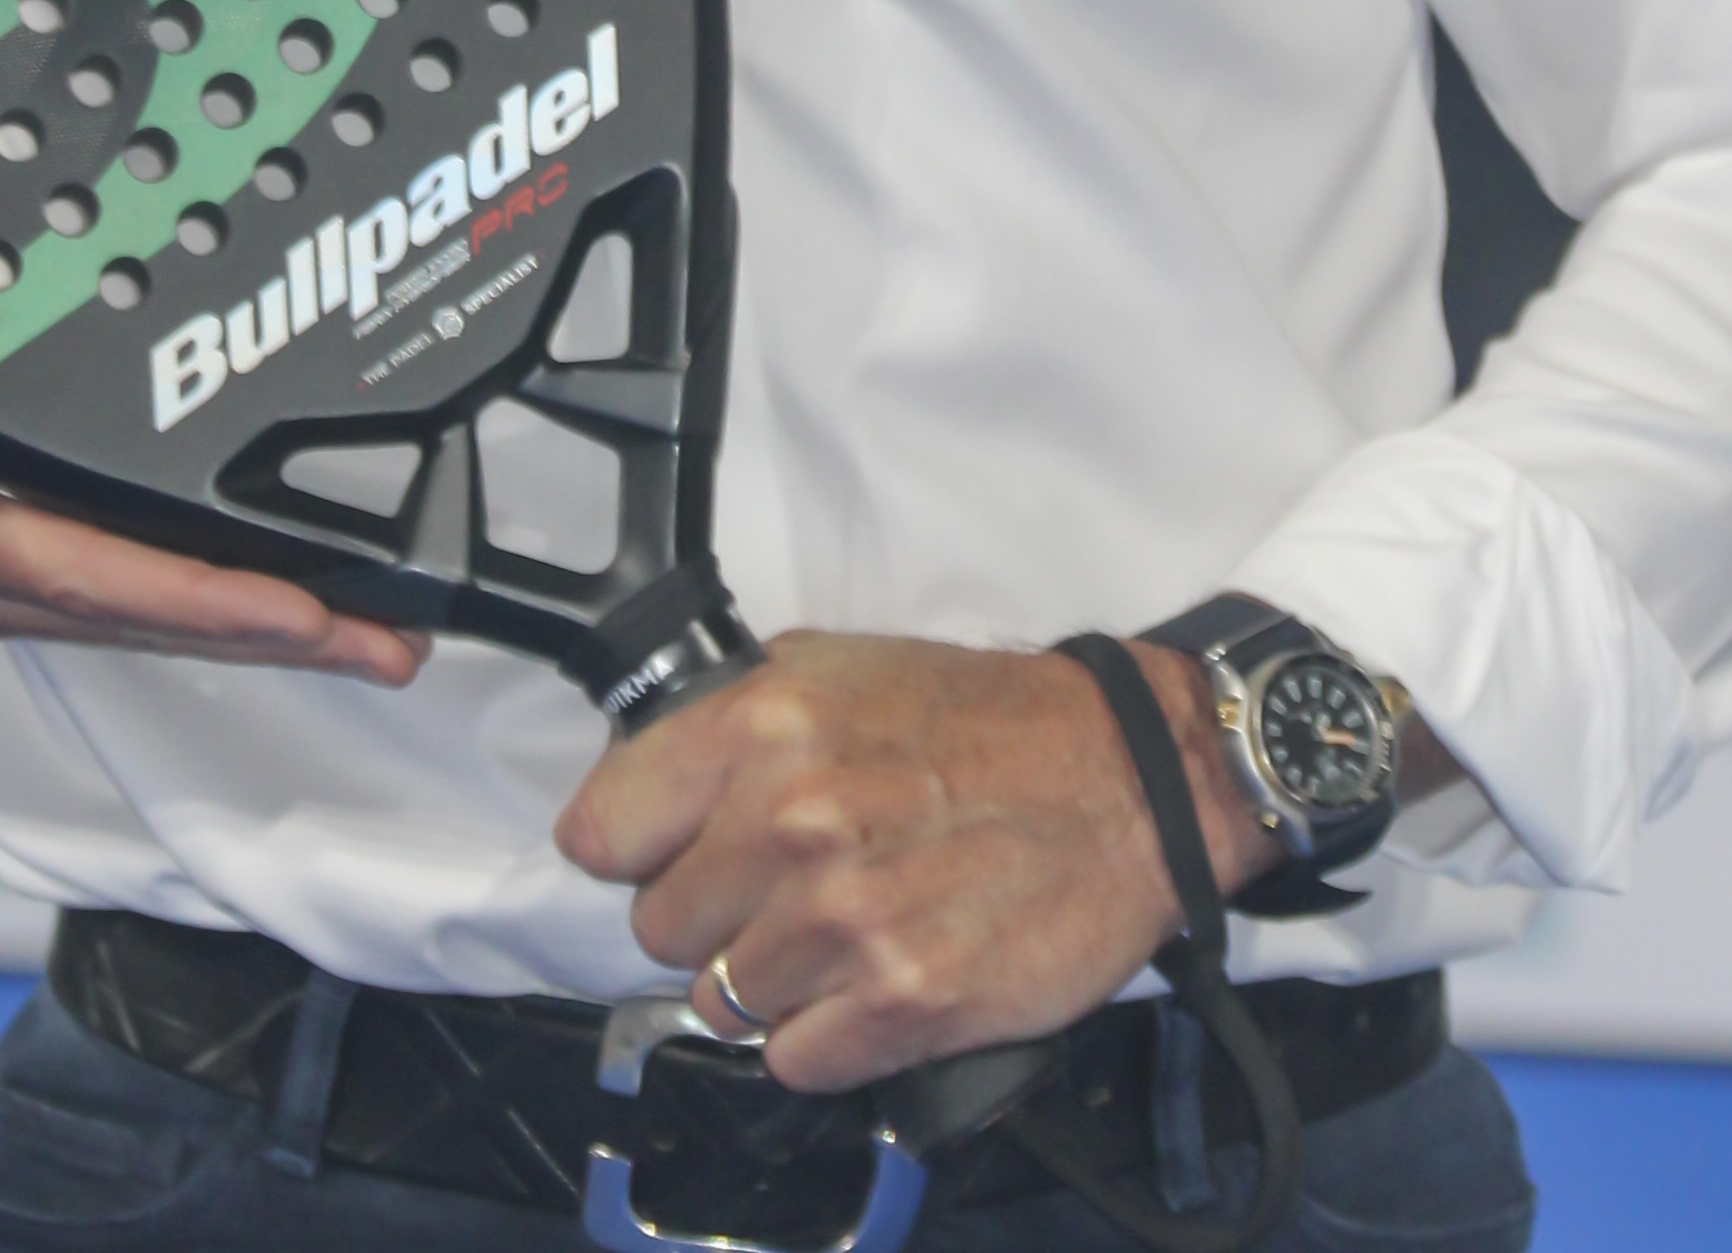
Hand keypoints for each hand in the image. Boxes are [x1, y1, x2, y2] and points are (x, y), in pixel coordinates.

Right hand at [0, 310, 426, 677]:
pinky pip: (94, 592)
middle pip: (135, 615)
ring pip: (126, 613)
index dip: (194, 595)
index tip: (301, 611)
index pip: (78, 570)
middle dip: (267, 638)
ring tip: (354, 634)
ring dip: (241, 628)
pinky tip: (235, 592)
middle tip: (392, 647)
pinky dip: (176, 597)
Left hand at [554, 631, 1271, 1092]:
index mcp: (762, 726)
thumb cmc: (981, 721)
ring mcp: (845, 922)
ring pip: (722, 1003)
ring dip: (769, 981)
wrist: (1128, 782)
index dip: (632, 850)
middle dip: (711, 917)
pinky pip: (794, 1061)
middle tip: (779, 890)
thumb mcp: (838, 668)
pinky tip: (872, 982)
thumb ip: (734, 725)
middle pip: (660, 928)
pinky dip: (824, 1037)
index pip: (603, 832)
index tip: (665, 855)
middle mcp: (791, 823)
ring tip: (837, 934)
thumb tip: (652, 785)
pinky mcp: (904, 1005)